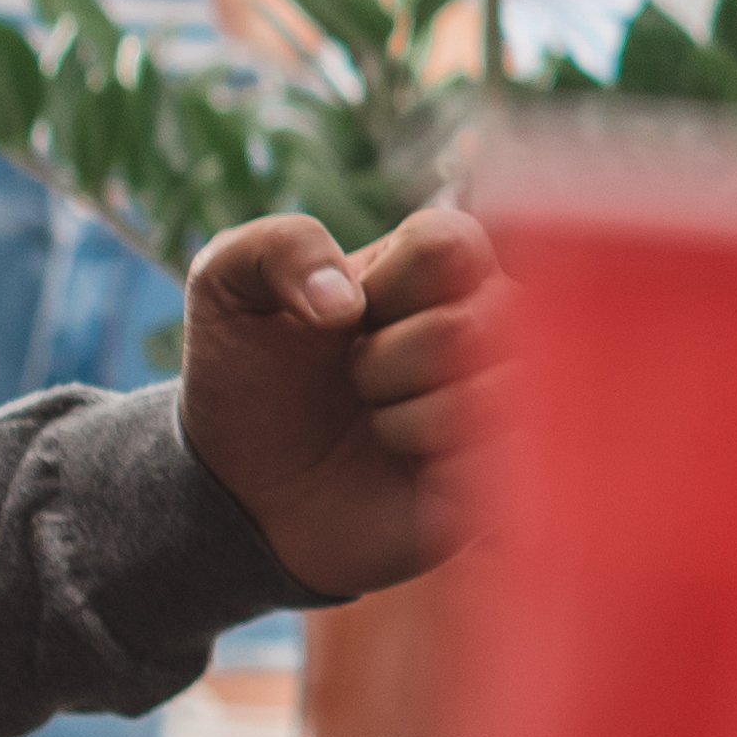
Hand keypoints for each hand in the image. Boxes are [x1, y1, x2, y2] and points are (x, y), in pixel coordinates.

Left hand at [169, 200, 490, 594]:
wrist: (250, 493)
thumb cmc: (251, 380)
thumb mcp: (227, 287)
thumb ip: (277, 246)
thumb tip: (344, 301)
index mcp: (438, 264)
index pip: (452, 244)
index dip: (386, 288)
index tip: (343, 319)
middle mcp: (489, 321)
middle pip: (471, 323)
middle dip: (382, 364)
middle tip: (355, 383)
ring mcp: (507, 395)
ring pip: (488, 395)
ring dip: (404, 420)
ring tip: (380, 427)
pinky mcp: (509, 471)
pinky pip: (506, 460)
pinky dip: (442, 466)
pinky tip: (411, 469)